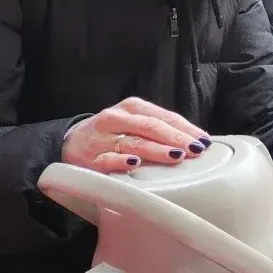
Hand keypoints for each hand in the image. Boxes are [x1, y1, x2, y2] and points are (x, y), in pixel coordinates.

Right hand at [62, 97, 210, 172]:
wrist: (69, 143)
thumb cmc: (112, 133)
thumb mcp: (135, 122)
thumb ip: (160, 128)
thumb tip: (196, 141)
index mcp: (133, 107)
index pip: (164, 116)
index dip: (185, 128)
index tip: (204, 140)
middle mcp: (117, 119)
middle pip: (151, 127)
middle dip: (176, 138)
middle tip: (195, 149)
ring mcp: (103, 139)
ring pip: (133, 142)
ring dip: (156, 150)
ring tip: (176, 156)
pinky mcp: (91, 158)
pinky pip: (108, 160)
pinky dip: (122, 162)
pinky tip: (135, 165)